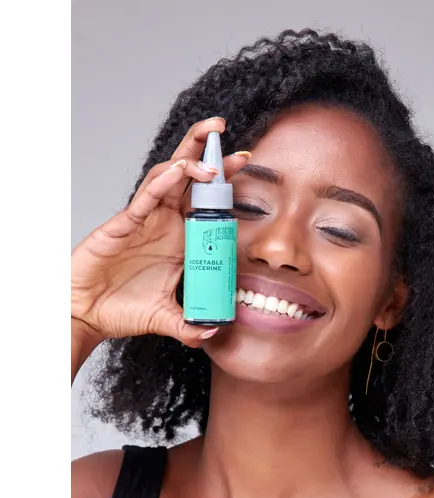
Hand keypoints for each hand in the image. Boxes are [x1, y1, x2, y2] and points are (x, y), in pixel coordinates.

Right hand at [71, 117, 249, 347]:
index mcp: (179, 238)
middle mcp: (165, 223)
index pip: (205, 200)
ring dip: (188, 163)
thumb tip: (213, 331)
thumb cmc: (121, 309)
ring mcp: (145, 220)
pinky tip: (179, 172)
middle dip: (205, 150)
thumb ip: (189, 325)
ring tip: (212, 162)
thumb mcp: (165, 318)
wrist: (86, 315)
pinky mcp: (123, 224)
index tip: (245, 163)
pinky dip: (162, 184)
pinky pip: (145, 198)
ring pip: (167, 178)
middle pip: (188, 177)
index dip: (223, 179)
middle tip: (221, 127)